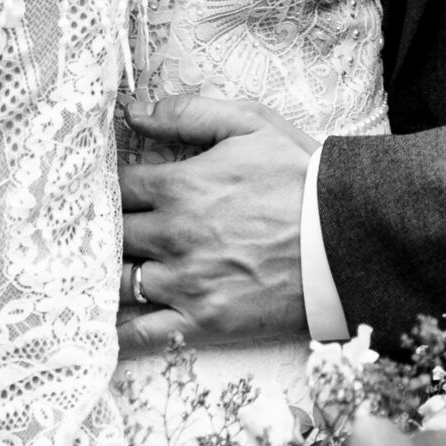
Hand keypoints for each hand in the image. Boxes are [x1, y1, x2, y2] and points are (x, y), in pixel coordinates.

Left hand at [117, 94, 313, 359]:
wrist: (349, 239)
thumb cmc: (303, 178)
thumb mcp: (251, 125)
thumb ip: (188, 114)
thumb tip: (134, 112)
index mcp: (179, 186)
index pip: (115, 187)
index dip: (107, 188)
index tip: (105, 191)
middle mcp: (172, 235)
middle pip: (111, 234)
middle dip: (103, 231)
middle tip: (96, 232)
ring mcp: (185, 281)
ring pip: (117, 281)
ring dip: (104, 276)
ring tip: (95, 273)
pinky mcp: (202, 320)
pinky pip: (142, 334)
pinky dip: (114, 334)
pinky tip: (97, 330)